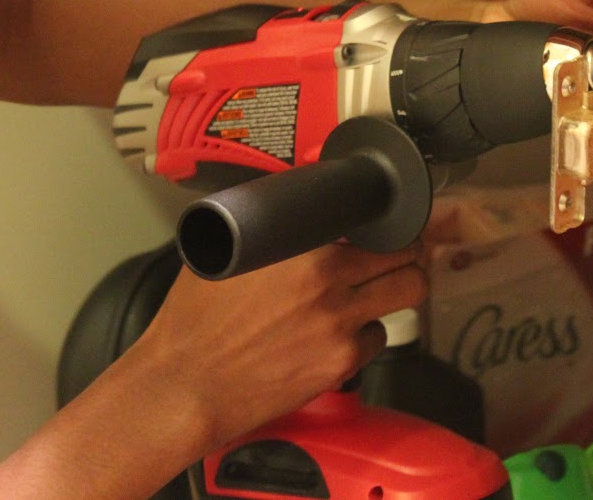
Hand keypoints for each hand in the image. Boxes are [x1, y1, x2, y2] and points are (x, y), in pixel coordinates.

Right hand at [129, 241, 426, 451]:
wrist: (185, 385)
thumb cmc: (194, 322)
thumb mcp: (224, 250)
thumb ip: (266, 227)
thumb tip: (285, 207)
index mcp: (304, 248)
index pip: (376, 220)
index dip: (387, 221)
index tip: (388, 224)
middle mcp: (329, 283)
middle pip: (406, 256)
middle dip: (406, 253)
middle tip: (398, 255)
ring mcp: (340, 325)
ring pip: (407, 295)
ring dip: (397, 290)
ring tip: (378, 291)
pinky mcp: (341, 364)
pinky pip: (377, 339)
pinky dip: (367, 334)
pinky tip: (340, 333)